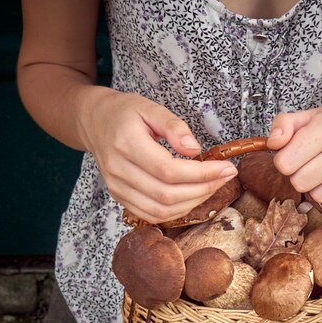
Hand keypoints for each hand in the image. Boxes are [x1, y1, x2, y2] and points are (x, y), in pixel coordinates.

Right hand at [77, 89, 237, 223]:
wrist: (94, 122)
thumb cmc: (125, 112)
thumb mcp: (150, 107)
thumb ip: (174, 126)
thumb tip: (195, 150)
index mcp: (126, 143)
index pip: (168, 170)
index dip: (202, 174)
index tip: (227, 167)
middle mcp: (118, 170)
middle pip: (166, 195)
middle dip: (204, 189)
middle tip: (226, 177)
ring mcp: (117, 188)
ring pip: (160, 210)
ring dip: (193, 203)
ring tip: (213, 186)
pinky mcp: (120, 197)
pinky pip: (151, 215)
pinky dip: (177, 211)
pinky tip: (193, 196)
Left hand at [266, 101, 321, 207]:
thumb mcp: (306, 117)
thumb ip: (282, 126)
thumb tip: (273, 144)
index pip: (285, 163)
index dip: (283, 162)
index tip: (293, 156)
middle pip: (301, 183)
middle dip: (299, 177)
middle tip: (308, 166)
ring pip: (320, 196)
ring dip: (317, 188)